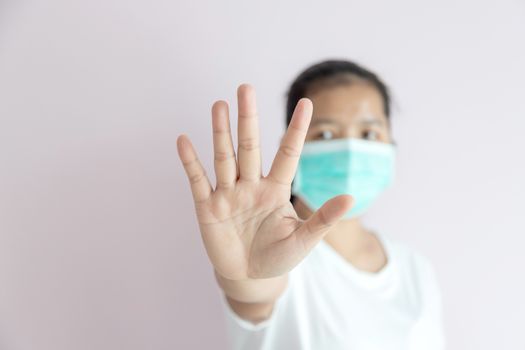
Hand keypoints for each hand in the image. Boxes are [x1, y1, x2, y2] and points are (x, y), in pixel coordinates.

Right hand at [177, 84, 352, 280]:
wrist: (250, 277)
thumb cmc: (279, 257)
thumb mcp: (304, 239)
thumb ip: (324, 218)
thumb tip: (351, 197)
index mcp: (276, 189)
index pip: (287, 153)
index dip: (296, 129)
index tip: (307, 103)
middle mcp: (251, 185)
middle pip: (250, 147)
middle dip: (248, 119)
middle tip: (246, 88)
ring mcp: (228, 194)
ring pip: (224, 157)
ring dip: (220, 132)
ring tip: (220, 105)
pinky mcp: (208, 207)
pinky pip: (198, 181)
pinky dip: (190, 162)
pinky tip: (183, 140)